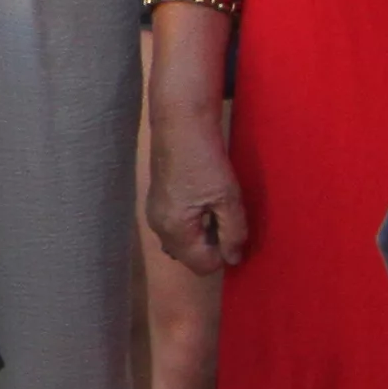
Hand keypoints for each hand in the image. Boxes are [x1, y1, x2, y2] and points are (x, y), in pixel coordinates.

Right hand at [141, 85, 250, 275]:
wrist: (179, 123)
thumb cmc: (204, 159)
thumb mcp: (228, 198)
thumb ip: (233, 233)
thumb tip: (233, 259)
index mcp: (175, 230)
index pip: (204, 265)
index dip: (224, 252)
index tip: (232, 227)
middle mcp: (158, 227)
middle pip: (191, 257)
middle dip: (211, 244)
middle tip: (224, 214)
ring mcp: (154, 215)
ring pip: (183, 242)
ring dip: (202, 233)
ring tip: (213, 205)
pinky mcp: (155, 203)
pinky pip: (176, 228)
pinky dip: (191, 222)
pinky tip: (200, 198)